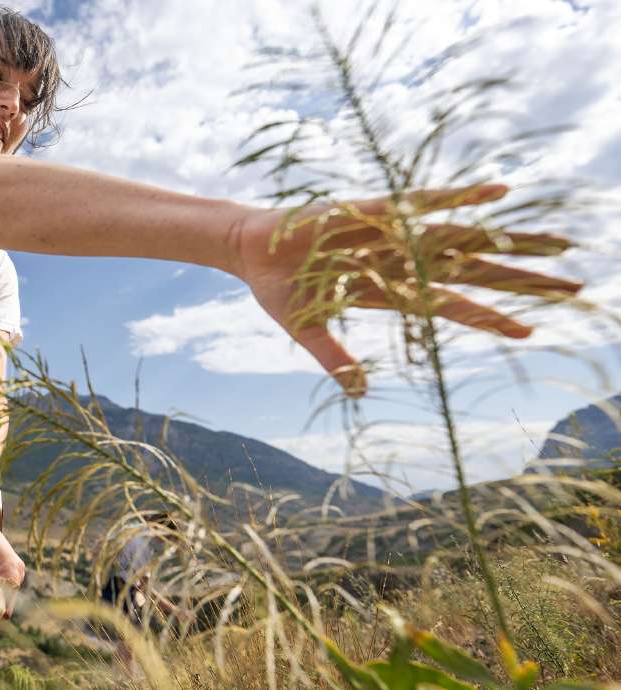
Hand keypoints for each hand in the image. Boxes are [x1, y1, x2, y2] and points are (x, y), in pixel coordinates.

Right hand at [231, 184, 581, 396]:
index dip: (490, 316)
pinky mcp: (374, 210)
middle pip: (474, 271)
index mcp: (390, 291)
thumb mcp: (306, 330)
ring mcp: (391, 235)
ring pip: (463, 238)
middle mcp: (402, 262)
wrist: (250, 248)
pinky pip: (424, 202)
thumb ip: (335, 358)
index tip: (530, 329)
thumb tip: (359, 391)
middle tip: (576, 285)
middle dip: (522, 279)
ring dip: (510, 241)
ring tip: (560, 243)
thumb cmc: (279, 290)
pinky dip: (460, 197)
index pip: (451, 305)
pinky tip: (500, 193)